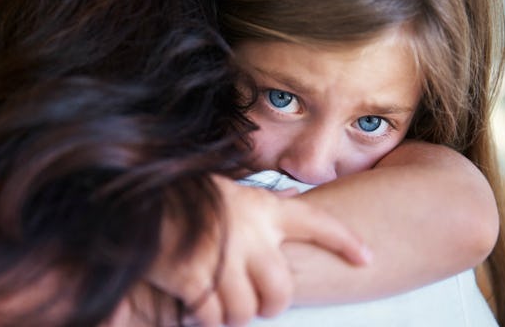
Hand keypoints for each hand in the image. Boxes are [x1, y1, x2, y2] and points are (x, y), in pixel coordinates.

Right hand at [146, 175, 370, 326]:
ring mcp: (224, 256)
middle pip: (281, 290)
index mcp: (262, 208)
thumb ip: (263, 203)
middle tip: (257, 306)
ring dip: (233, 316)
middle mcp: (251, 233)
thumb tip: (293, 198)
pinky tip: (195, 306)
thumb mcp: (231, 191)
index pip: (316, 223)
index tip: (366, 259)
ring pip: (247, 312)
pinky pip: (214, 317)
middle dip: (270, 305)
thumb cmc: (187, 196)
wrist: (138, 200)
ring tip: (218, 304)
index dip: (344, 241)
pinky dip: (206, 318)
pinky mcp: (196, 277)